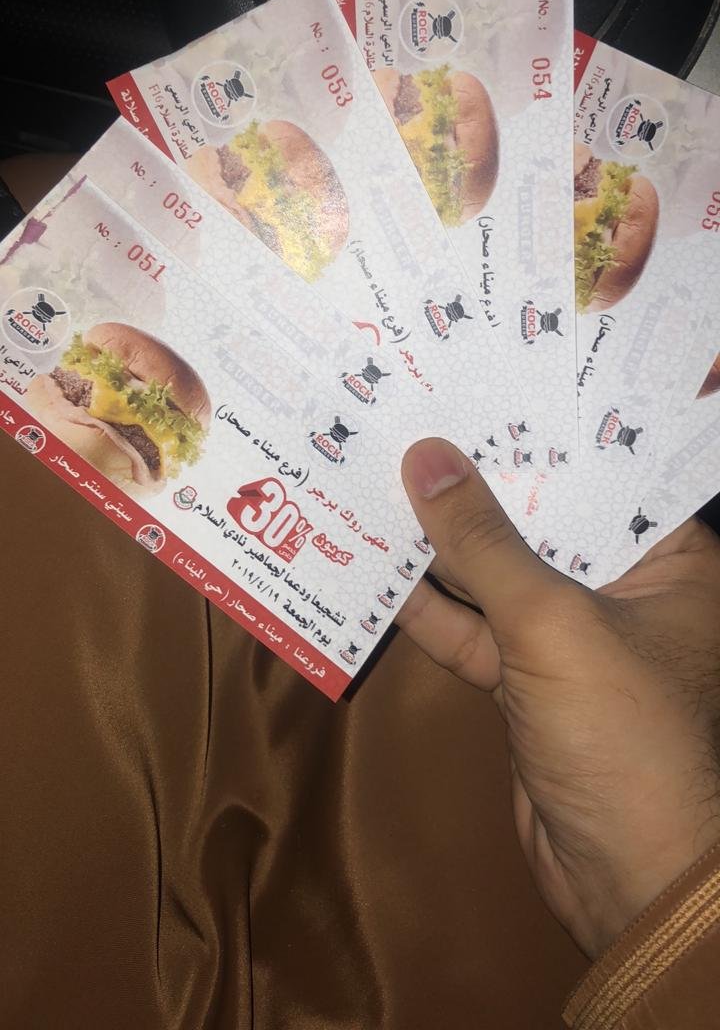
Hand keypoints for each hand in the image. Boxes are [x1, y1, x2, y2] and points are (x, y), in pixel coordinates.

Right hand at [397, 439, 719, 957]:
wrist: (624, 879)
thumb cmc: (620, 734)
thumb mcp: (550, 622)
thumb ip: (483, 541)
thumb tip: (425, 457)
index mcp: (666, 561)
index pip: (603, 473)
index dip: (541, 429)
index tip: (479, 381)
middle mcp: (623, 589)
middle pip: (542, 520)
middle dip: (476, 481)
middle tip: (413, 417)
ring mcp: (571, 638)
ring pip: (498, 575)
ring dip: (439, 544)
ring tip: (375, 477)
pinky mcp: (526, 682)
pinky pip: (472, 630)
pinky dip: (426, 609)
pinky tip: (372, 568)